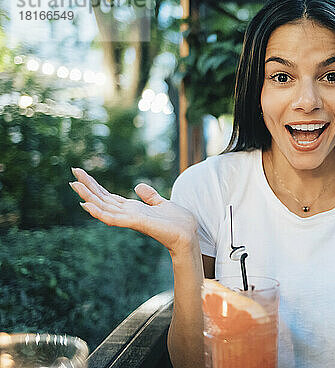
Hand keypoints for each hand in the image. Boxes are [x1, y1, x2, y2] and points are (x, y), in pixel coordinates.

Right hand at [69, 167, 198, 253]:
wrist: (188, 236)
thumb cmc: (178, 223)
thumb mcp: (162, 204)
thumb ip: (150, 196)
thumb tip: (138, 186)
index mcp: (133, 208)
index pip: (109, 195)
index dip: (95, 185)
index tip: (82, 173)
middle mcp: (128, 214)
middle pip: (102, 198)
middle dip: (88, 185)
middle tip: (73, 171)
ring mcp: (130, 219)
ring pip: (104, 207)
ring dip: (89, 196)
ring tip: (74, 185)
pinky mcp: (136, 223)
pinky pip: (114, 218)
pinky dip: (100, 212)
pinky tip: (88, 205)